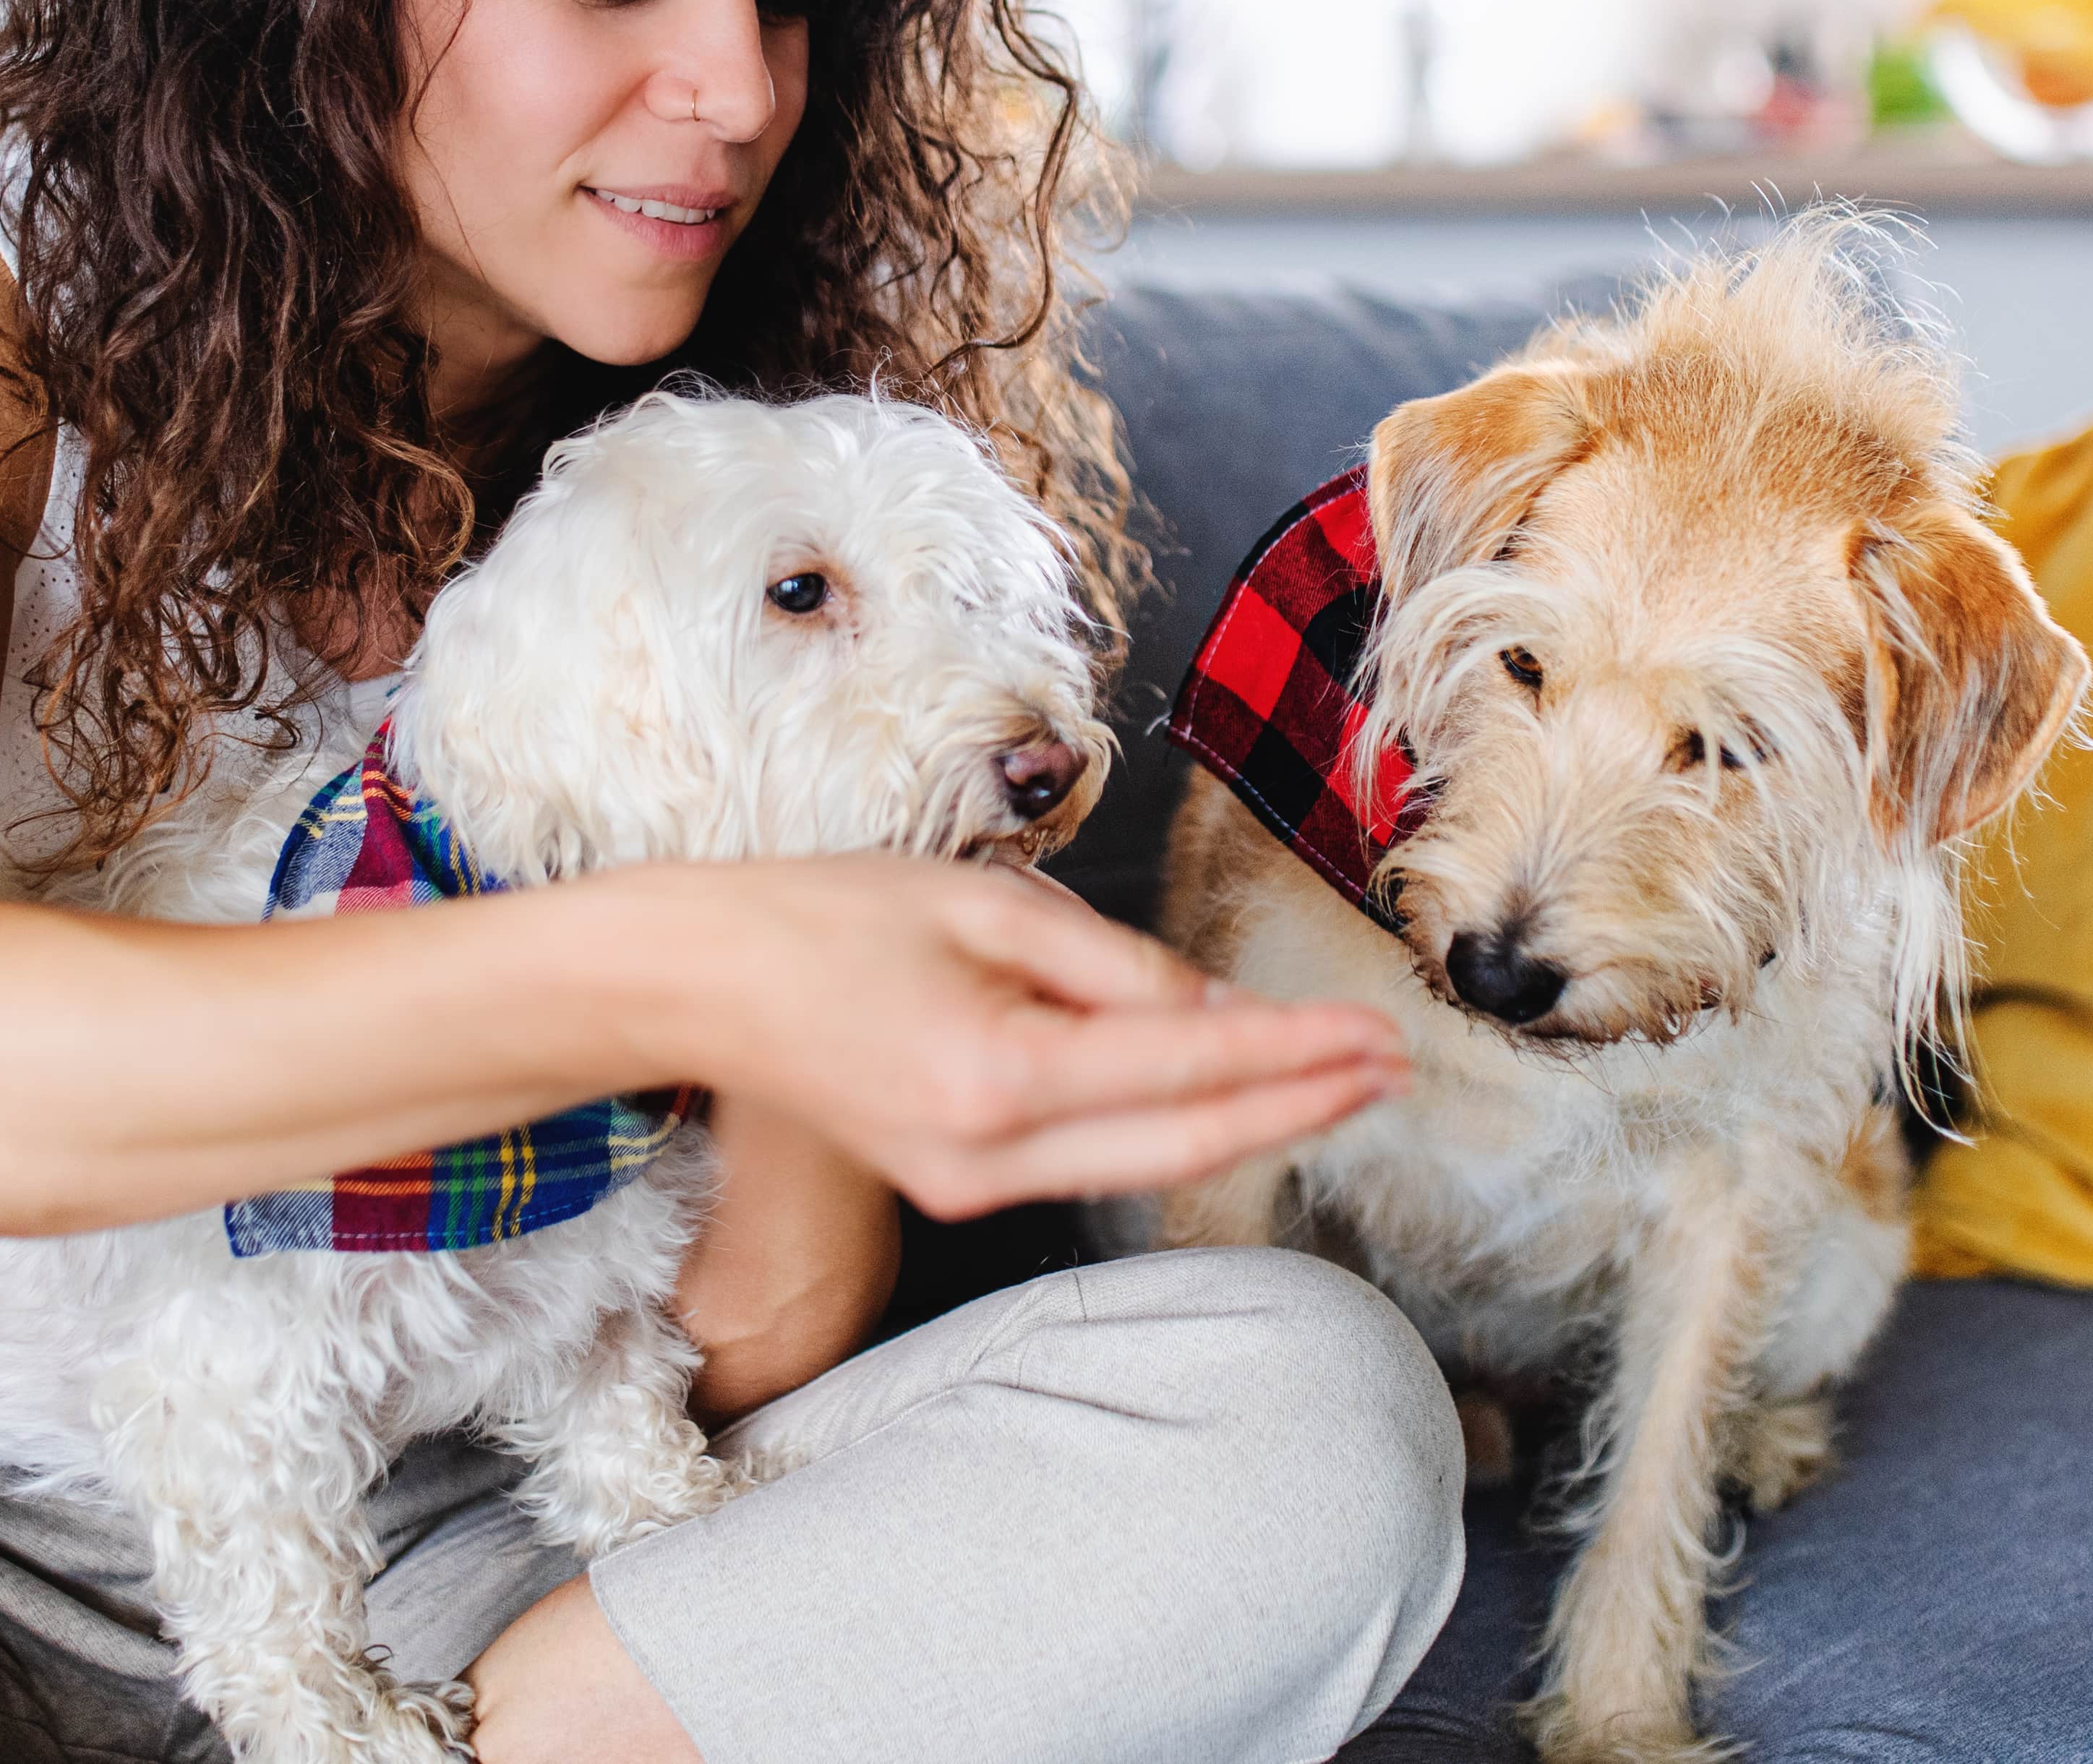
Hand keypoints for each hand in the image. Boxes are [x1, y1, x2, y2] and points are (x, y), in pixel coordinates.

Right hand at [620, 856, 1409, 1221]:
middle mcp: (987, 1151)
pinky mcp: (957, 1186)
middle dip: (1301, 1108)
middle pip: (1186, 1145)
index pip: (1185, 1069)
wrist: (700, 984)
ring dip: (1251, 1123)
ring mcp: (968, 1183)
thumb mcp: (981, 905)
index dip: (1294, 1054)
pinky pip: (1090, 1159)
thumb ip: (1110, 965)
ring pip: (1147, 1164)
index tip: (1375, 1035)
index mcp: (995, 1072)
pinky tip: (1226, 1088)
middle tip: (1391, 1070)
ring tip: (1340, 1080)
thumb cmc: (824, 921)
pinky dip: (1169, 1126)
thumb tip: (1218, 1017)